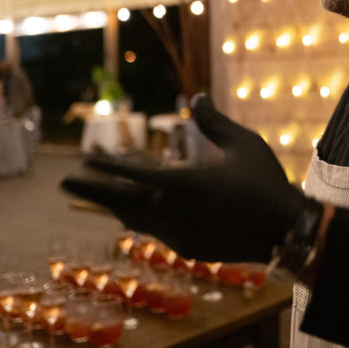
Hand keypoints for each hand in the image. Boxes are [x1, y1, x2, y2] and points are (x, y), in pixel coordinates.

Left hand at [61, 95, 315, 262]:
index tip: (85, 157)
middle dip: (92, 189)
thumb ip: (213, 123)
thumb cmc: (265, 182)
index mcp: (187, 185)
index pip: (135, 175)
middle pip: (122, 202)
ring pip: (135, 219)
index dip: (107, 166)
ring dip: (115, 204)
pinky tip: (136, 210)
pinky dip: (141, 217)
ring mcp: (179, 236)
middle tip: (63, 179)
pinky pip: (155, 231)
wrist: (285, 230)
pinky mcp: (187, 249)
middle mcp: (176, 213)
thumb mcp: (243, 144)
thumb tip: (194, 98)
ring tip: (97, 192)